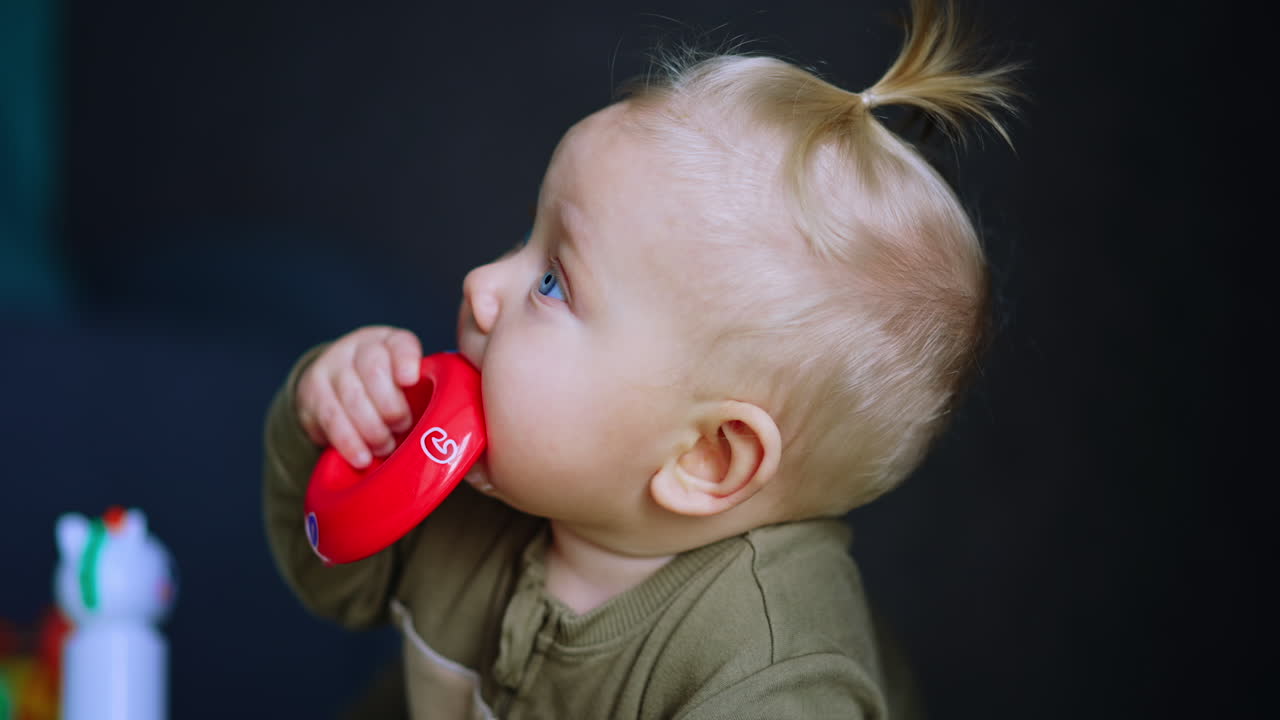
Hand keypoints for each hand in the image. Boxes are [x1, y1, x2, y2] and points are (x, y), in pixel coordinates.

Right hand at [296, 326, 422, 467]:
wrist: (334, 386)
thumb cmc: (384, 390)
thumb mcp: (404, 384)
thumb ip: (423, 394)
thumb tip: (446, 426)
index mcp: (390, 342)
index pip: (400, 344)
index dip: (406, 360)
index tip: (410, 380)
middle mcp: (359, 347)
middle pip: (374, 371)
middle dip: (392, 408)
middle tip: (401, 429)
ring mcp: (332, 365)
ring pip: (352, 396)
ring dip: (372, 429)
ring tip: (384, 448)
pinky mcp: (313, 390)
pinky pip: (330, 417)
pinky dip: (349, 441)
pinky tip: (361, 457)